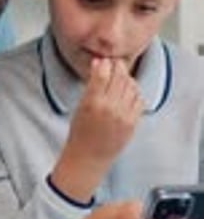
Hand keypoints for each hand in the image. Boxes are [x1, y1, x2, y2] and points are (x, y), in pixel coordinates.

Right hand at [51, 58, 143, 201]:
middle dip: (117, 67)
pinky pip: (139, 99)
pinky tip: (127, 92)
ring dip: (127, 78)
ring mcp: (123, 116)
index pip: (103, 73)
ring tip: (120, 79)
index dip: (105, 63)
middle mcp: (110, 108)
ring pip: (131, 86)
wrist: (89, 157)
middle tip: (115, 65)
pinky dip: (134, 92)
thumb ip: (92, 85)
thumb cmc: (81, 133)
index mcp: (92, 103)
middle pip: (119, 77)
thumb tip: (100, 64)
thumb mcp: (80, 106)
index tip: (104, 61)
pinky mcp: (133, 122)